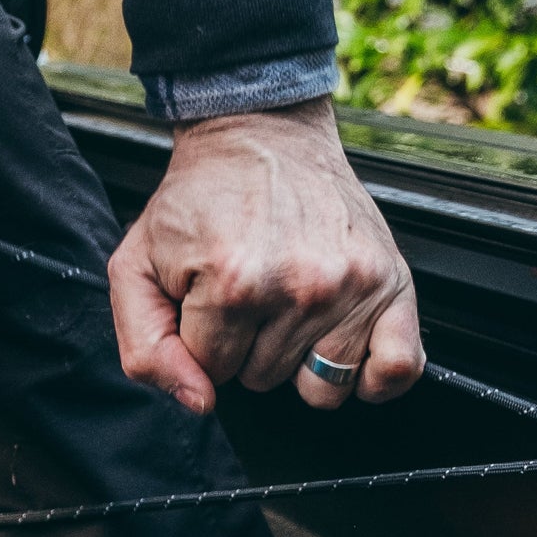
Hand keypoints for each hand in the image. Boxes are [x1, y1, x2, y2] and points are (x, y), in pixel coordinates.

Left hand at [108, 95, 423, 412]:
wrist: (259, 133)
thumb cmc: (200, 199)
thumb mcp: (137, 264)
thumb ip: (144, 345)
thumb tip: (201, 403)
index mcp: (233, 282)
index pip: (212, 372)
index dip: (204, 340)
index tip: (209, 296)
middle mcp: (299, 287)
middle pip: (266, 381)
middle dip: (249, 348)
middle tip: (252, 293)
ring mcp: (351, 286)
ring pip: (321, 388)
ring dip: (301, 359)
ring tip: (292, 305)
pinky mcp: (392, 280)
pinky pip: (399, 369)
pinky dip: (375, 378)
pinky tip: (346, 350)